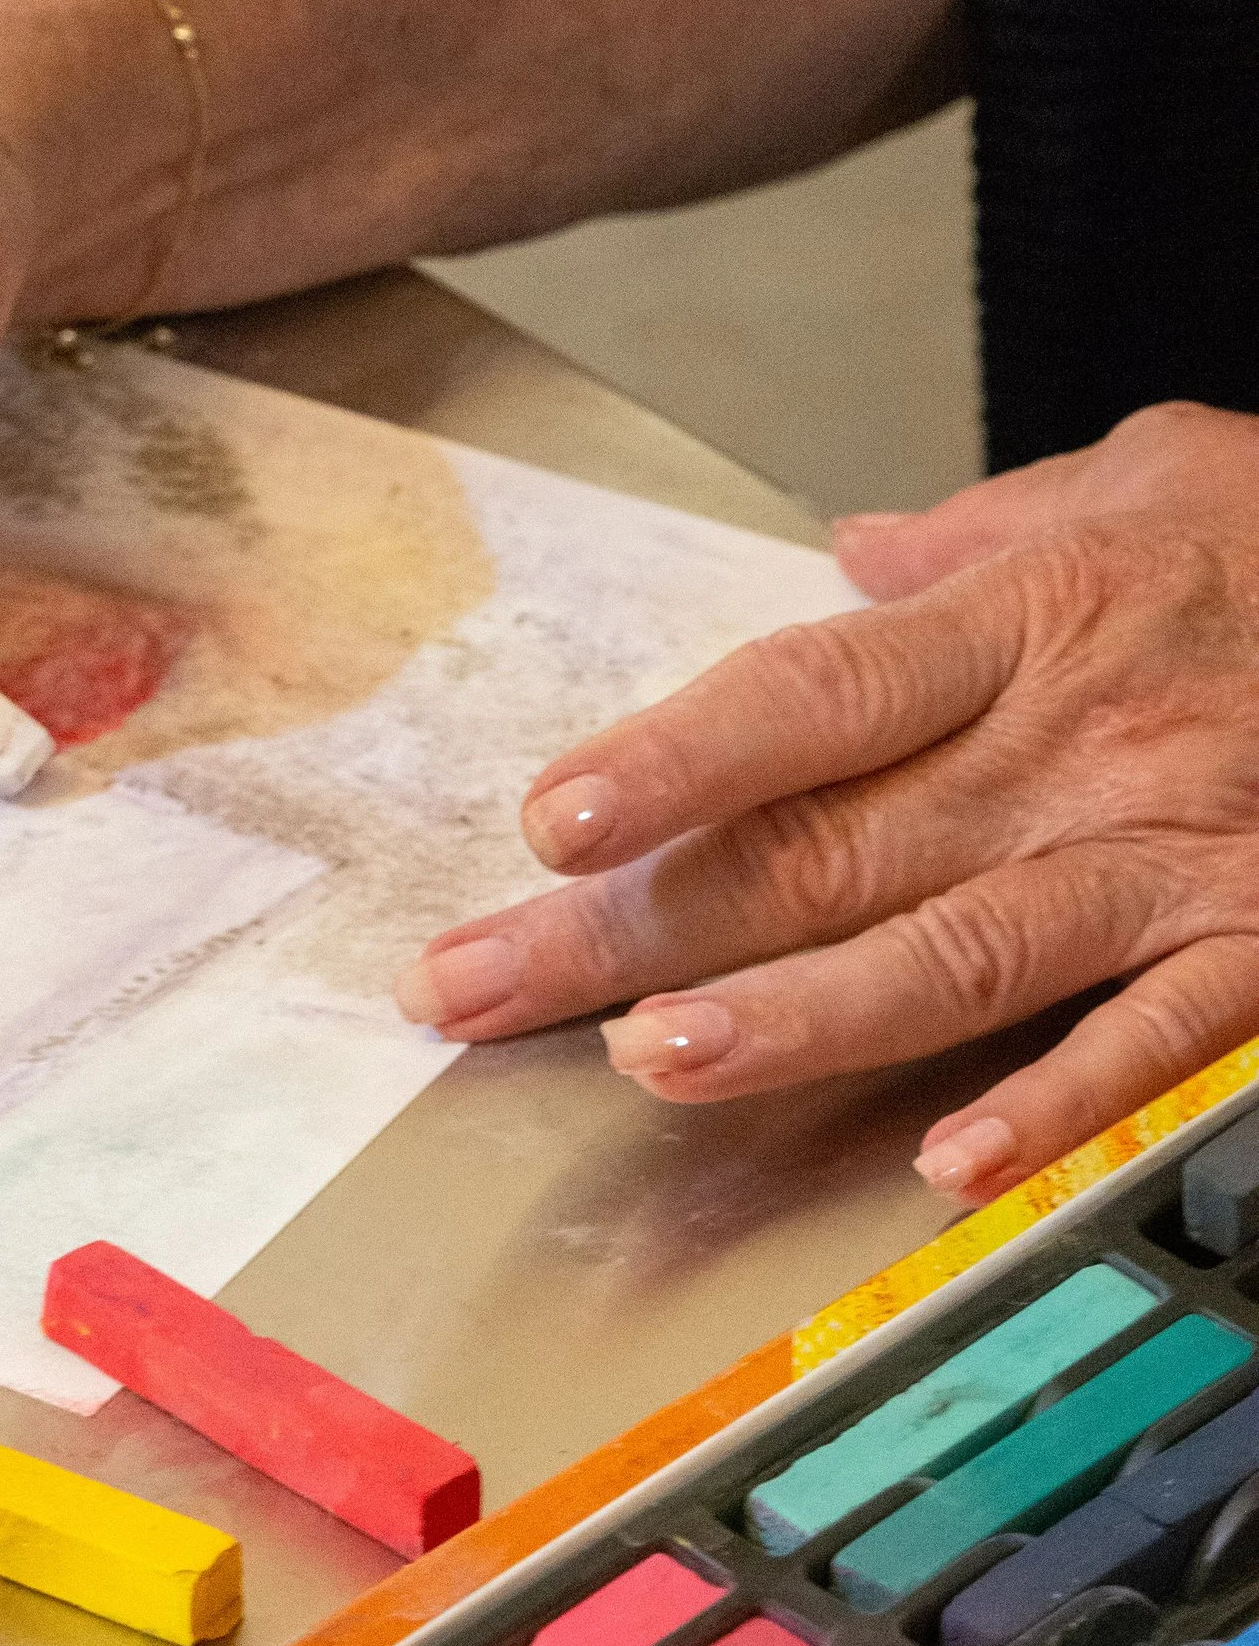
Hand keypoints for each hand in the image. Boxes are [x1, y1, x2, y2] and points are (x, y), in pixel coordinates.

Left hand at [398, 402, 1258, 1200]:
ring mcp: (1168, 854)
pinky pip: (1152, 1039)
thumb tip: (846, 550)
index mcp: (1021, 622)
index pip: (809, 697)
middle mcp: (1072, 745)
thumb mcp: (1148, 479)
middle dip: (631, 929)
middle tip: (476, 992)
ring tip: (659, 1064)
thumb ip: (984, 529)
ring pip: (955, 951)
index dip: (673, 761)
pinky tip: (945, 1166)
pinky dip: (1057, 1104)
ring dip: (799, 1016)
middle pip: (819, 847)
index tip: (545, 823)